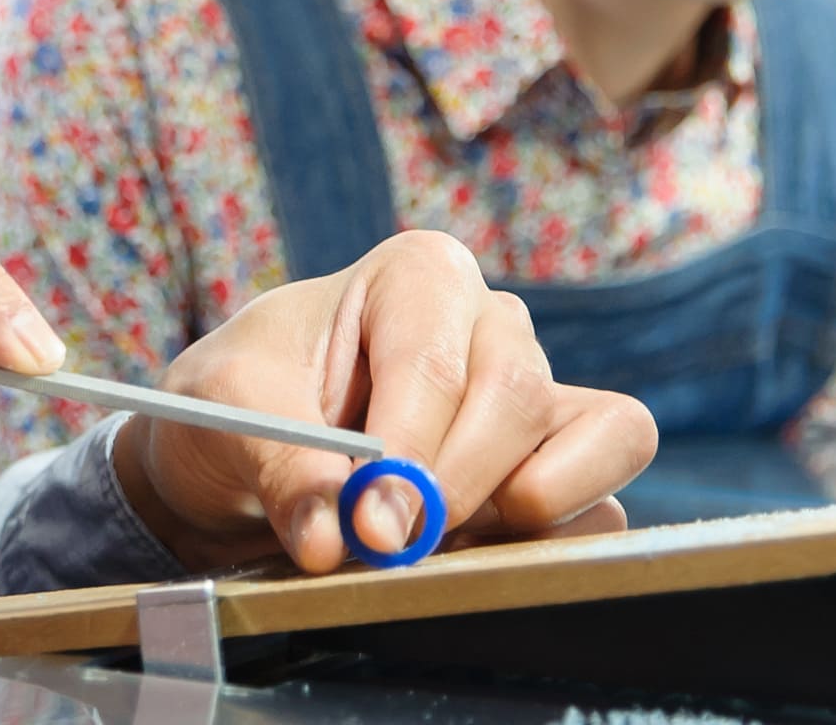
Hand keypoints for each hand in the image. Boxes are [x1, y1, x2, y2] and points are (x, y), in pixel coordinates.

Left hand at [110, 230, 656, 571]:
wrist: (249, 448)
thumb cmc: (245, 399)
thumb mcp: (230, 411)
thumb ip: (284, 468)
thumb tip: (335, 537)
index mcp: (420, 276)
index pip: (435, 364)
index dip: (409, 453)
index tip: (372, 526)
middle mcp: (494, 324)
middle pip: (521, 397)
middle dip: (460, 487)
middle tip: (395, 548)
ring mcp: (540, 397)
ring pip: (598, 441)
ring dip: (524, 517)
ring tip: (439, 544)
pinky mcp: (564, 471)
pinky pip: (605, 507)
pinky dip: (550, 550)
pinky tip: (470, 558)